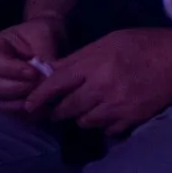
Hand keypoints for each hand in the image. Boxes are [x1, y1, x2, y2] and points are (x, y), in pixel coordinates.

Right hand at [0, 16, 65, 111]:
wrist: (47, 41)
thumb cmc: (42, 34)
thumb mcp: (43, 35)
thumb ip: (43, 55)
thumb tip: (48, 77)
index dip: (15, 71)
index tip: (36, 71)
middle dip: (21, 89)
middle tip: (42, 84)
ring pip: (2, 103)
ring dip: (24, 104)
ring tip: (43, 97)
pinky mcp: (9, 99)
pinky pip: (13, 113)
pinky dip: (28, 114)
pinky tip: (44, 107)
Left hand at [25, 29, 171, 134]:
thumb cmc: (142, 44)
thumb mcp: (107, 42)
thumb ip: (79, 58)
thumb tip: (53, 70)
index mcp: (93, 65)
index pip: (56, 84)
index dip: (39, 96)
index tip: (29, 105)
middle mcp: (102, 87)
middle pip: (68, 108)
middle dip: (57, 111)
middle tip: (54, 112)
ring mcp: (119, 105)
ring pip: (86, 121)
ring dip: (80, 118)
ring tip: (81, 112)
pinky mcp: (134, 118)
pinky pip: (109, 130)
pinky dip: (104, 126)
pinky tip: (106, 117)